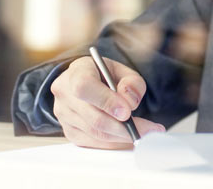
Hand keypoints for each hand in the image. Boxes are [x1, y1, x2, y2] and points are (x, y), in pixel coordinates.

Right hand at [50, 55, 165, 147]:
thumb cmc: (103, 75)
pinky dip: (115, 141)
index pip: (85, 87)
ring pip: (96, 133)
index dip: (106, 101)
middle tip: (148, 130)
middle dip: (123, 127)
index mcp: (76, 72)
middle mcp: (64, 94)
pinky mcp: (70, 132)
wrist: (84, 82)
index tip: (127, 112)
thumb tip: (130, 103)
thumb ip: (131, 82)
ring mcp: (64, 116)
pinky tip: (130, 137)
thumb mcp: (122, 70)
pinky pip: (95, 142)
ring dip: (123, 136)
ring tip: (146, 133)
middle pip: (93, 117)